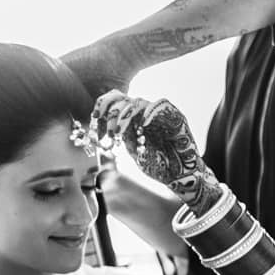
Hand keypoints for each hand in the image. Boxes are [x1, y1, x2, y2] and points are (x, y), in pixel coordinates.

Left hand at [90, 92, 214, 206]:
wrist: (180, 176)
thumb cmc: (158, 165)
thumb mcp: (132, 150)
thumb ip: (121, 137)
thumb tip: (99, 130)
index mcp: (133, 119)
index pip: (115, 101)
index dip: (103, 105)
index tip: (95, 118)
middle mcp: (145, 113)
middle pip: (124, 98)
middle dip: (112, 113)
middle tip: (109, 132)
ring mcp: (160, 114)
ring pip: (139, 102)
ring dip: (125, 116)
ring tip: (119, 133)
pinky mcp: (176, 117)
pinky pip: (162, 105)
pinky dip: (151, 111)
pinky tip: (143, 124)